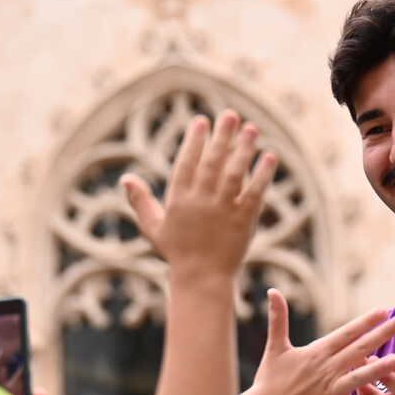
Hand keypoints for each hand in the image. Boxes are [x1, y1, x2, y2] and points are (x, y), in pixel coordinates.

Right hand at [120, 111, 276, 280]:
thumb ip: (140, 201)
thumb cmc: (177, 252)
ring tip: (252, 129)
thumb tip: (125, 178)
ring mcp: (223, 210)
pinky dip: (262, 174)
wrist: (202, 279)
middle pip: (212, 162)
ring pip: (235, 173)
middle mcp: (201, 202)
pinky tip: (270, 156)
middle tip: (230, 115)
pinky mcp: (243, 220)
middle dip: (222, 137)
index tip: (201, 121)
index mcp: (179, 200)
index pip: (187, 163)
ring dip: (244, 149)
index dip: (194, 140)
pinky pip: (254, 193)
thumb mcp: (153, 227)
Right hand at [242, 290, 394, 394]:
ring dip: (381, 368)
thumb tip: (272, 291)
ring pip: (360, 377)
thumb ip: (278, 319)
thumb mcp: (274, 347)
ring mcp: (330, 393)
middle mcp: (326, 370)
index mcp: (316, 353)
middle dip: (382, 334)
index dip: (365, 321)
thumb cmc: (268, 381)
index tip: (383, 310)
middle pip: (359, 349)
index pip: (346, 333)